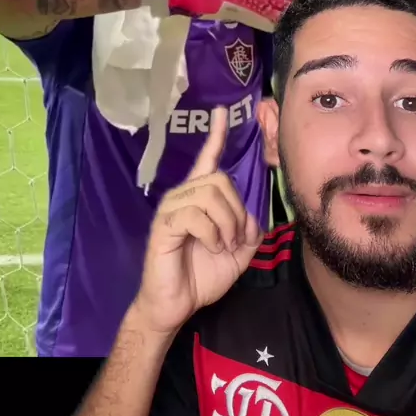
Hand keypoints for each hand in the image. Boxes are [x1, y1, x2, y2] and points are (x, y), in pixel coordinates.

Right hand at [133, 108, 263, 335]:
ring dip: (227, 224)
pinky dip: (213, 233)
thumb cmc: (202, 275)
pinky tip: (209, 247)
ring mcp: (172, 208)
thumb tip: (251, 214)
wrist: (176, 303)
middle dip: (237, 211)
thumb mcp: (238, 251)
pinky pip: (196, 215)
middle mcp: (184, 195)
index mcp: (200, 197)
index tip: (222, 111)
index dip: (216, 135)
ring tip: (222, 245)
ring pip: (211, 195)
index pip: (208, 158)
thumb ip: (248, 229)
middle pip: (220, 180)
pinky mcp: (164, 224)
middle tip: (235, 239)